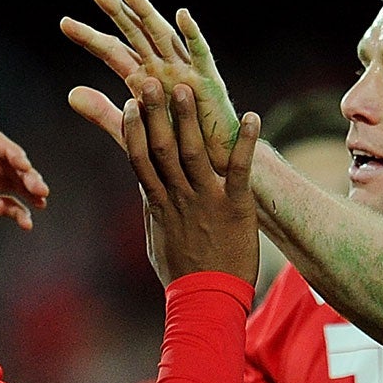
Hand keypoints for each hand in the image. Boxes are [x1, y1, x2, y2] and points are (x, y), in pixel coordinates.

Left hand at [0, 125, 50, 260]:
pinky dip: (18, 212)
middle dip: (25, 173)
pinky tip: (27, 222)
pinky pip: (4, 206)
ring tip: (42, 201)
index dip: (11, 151)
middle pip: (6, 163)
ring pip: (10, 184)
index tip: (23, 165)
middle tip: (39, 188)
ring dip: (28, 191)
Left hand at [63, 0, 240, 167]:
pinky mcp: (208, 82)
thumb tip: (70, 93)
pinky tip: (181, 15)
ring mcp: (185, 72)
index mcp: (143, 78)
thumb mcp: (130, 128)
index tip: (64, 23)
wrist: (208, 166)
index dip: (89, 38)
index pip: (112, 52)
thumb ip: (102, 111)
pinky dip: (192, 34)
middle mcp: (162, 68)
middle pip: (135, 33)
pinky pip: (200, 54)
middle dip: (115, 10)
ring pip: (162, 35)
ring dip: (146, 12)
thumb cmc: (174, 147)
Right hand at [120, 75, 260, 286]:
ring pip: (194, 152)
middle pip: (162, 148)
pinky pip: (240, 169)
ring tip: (188, 87)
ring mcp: (206, 200)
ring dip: (190, 119)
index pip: (140, 159)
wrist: (208, 302)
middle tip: (151, 80)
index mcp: (158, 204)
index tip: (130, 103)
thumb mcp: (158, 241)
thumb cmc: (183, 276)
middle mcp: (179, 197)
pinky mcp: (236, 206)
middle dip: (156, 112)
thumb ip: (152, 211)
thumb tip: (145, 190)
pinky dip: (246, 142)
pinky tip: (252, 116)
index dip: (134, 129)